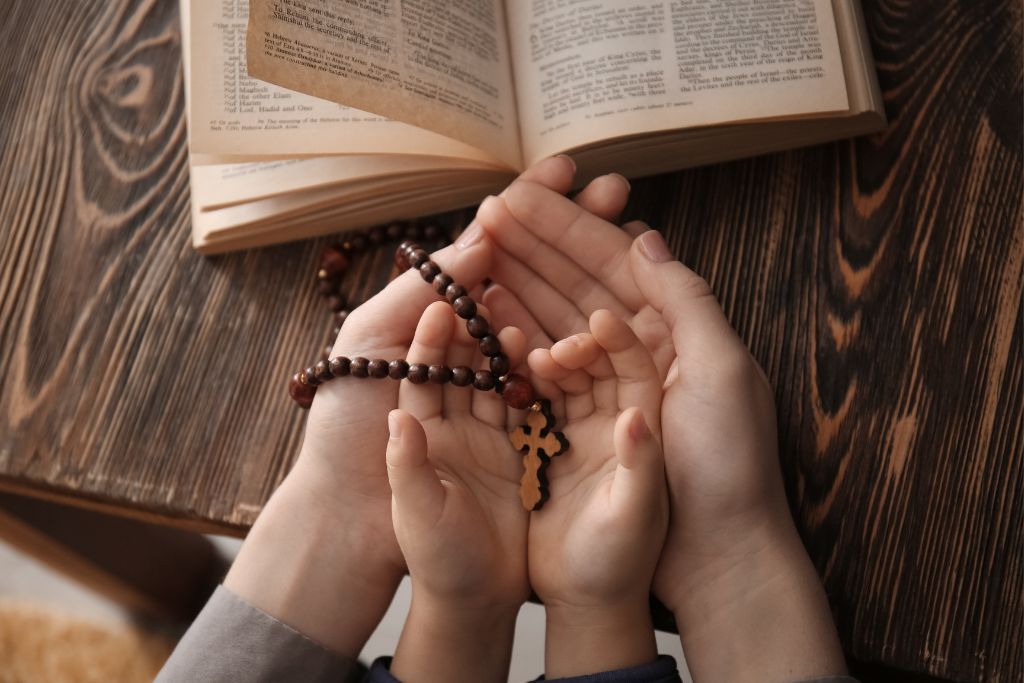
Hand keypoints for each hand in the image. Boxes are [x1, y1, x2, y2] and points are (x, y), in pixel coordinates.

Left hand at [219, 156, 629, 657]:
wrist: (351, 528)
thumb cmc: (343, 432)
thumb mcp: (369, 348)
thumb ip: (418, 297)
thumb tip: (475, 247)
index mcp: (429, 319)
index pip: (487, 252)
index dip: (528, 211)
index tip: (567, 172)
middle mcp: (469, 348)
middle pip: (530, 279)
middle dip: (570, 232)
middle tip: (614, 189)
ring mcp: (497, 391)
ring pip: (549, 323)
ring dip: (586, 277)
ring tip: (625, 236)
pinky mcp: (518, 437)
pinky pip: (551, 386)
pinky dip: (580, 347)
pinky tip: (612, 315)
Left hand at [384, 302, 529, 681]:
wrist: (471, 603)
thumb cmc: (431, 556)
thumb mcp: (412, 507)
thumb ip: (407, 462)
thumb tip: (400, 418)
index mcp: (416, 433)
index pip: (420, 371)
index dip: (431, 337)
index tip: (445, 301)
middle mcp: (449, 431)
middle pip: (460, 368)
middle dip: (473, 331)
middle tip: (491, 294)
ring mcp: (485, 442)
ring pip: (494, 384)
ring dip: (504, 353)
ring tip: (519, 324)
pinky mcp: (518, 458)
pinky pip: (525, 412)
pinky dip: (532, 387)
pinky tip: (547, 361)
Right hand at [479, 173, 846, 680]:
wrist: (715, 560)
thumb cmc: (731, 466)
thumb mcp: (723, 373)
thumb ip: (686, 301)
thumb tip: (643, 236)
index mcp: (675, 331)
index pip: (612, 265)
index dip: (566, 229)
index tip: (520, 199)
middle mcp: (640, 353)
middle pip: (577, 286)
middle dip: (533, 247)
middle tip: (485, 213)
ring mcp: (606, 391)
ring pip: (555, 325)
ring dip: (518, 287)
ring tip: (476, 255)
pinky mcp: (580, 429)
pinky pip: (543, 378)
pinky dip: (515, 346)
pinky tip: (486, 321)